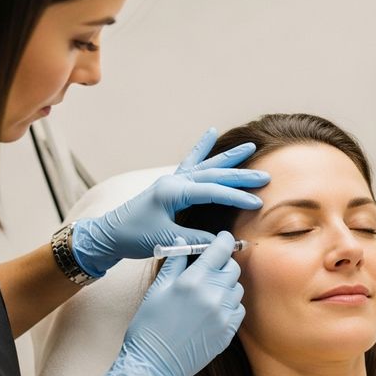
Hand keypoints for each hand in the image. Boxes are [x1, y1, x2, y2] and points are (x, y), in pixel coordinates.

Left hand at [71, 128, 269, 276]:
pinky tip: (211, 132)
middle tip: (265, 176)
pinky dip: (202, 148)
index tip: (258, 203)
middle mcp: (173, 181)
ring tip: (250, 147)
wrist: (109, 235)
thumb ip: (197, 240)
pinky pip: (191, 163)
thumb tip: (225, 242)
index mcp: (172, 192)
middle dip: (241, 176)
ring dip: (229, 158)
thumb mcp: (167, 241)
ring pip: (206, 166)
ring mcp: (171, 180)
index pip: (212, 191)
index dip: (236, 197)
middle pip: (214, 175)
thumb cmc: (134, 237)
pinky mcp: (170, 184)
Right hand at [95, 232, 244, 375]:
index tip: (222, 240)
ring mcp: (223, 315)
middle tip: (211, 268)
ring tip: (209, 292)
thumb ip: (175, 262)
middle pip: (232, 267)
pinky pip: (238, 309)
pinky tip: (214, 309)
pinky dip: (230, 305)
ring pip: (237, 288)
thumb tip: (183, 242)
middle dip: (223, 264)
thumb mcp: (158, 288)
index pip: (220, 249)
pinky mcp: (228, 332)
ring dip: (227, 285)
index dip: (223, 240)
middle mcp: (213, 295)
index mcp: (193, 280)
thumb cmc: (150, 325)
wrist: (154, 364)